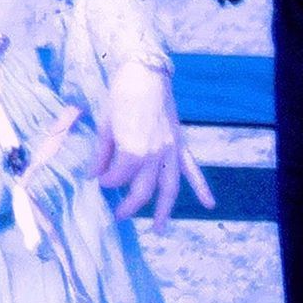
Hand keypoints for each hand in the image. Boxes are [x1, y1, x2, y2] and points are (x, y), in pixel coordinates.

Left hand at [92, 61, 216, 229]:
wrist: (145, 73)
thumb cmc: (121, 96)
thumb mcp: (105, 125)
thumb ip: (101, 154)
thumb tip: (93, 175)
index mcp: (133, 149)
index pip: (119, 177)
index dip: (107, 182)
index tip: (99, 181)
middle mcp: (155, 153)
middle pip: (144, 190)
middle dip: (129, 205)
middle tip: (118, 215)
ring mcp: (171, 149)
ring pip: (169, 188)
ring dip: (164, 210)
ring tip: (158, 229)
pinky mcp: (179, 143)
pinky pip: (191, 169)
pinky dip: (201, 187)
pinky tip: (209, 204)